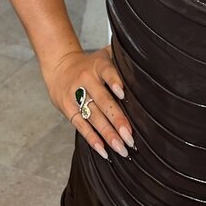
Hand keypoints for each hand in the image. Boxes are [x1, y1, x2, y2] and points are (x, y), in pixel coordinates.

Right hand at [43, 44, 134, 159]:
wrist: (60, 67)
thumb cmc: (90, 64)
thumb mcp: (103, 55)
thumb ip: (121, 57)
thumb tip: (145, 61)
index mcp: (98, 65)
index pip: (106, 71)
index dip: (114, 81)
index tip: (122, 93)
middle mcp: (86, 79)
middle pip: (102, 100)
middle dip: (116, 119)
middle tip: (129, 136)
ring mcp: (75, 95)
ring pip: (93, 116)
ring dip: (107, 134)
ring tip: (121, 148)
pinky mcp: (68, 109)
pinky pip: (81, 125)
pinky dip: (92, 138)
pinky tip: (103, 150)